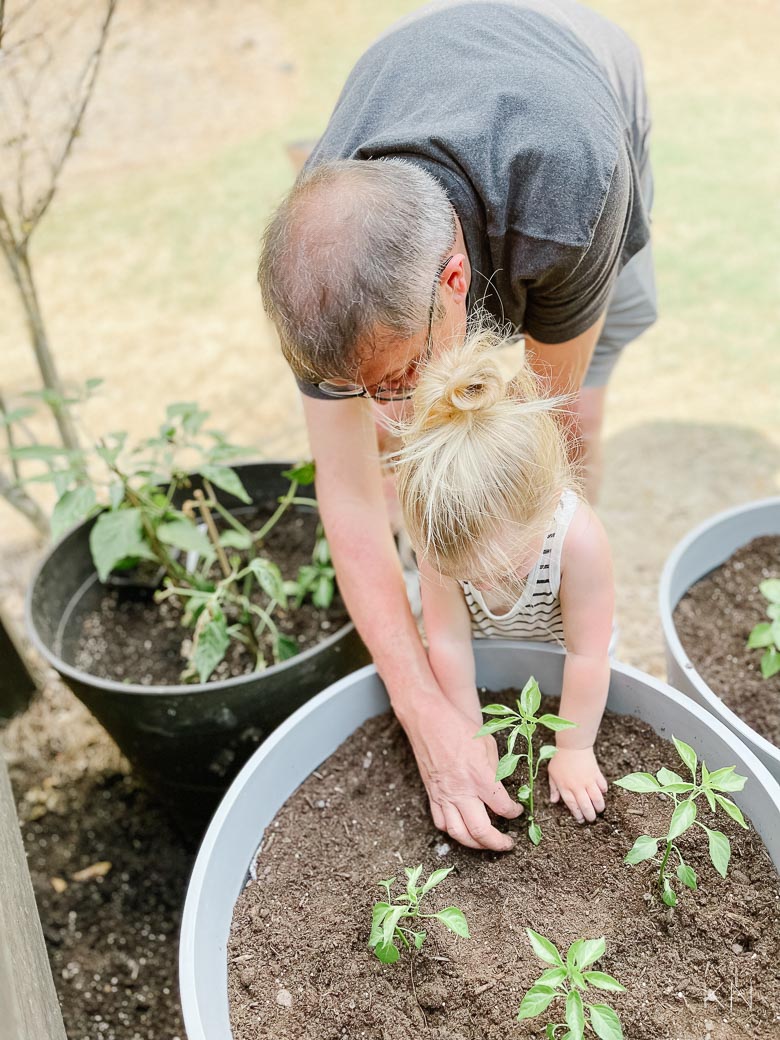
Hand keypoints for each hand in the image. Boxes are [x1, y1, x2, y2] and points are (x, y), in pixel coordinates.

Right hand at [402, 698, 522, 851]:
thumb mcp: (488, 744)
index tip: (518, 810)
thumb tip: (504, 788)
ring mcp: (444, 795)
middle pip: (481, 830)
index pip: (503, 807)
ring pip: (459, 833)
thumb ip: (497, 770)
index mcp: (480, 776)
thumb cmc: (459, 727)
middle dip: (497, 842)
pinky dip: (453, 831)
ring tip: (486, 843)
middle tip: (507, 844)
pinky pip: (441, 822)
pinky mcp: (432, 794)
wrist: (428, 720)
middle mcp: (461, 790)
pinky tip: (463, 829)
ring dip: (475, 844)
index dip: (515, 813)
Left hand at [548, 747, 607, 823]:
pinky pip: (602, 786)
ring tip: (599, 809)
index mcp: (565, 787)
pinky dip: (604, 791)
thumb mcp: (552, 773)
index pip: (572, 805)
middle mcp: (577, 786)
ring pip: (597, 799)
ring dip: (599, 806)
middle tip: (592, 819)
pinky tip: (602, 793)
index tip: (581, 820)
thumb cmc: (560, 759)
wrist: (572, 745)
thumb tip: (553, 801)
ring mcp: (588, 780)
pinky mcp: (596, 774)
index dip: (578, 814)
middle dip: (590, 815)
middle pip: (586, 805)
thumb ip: (553, 788)